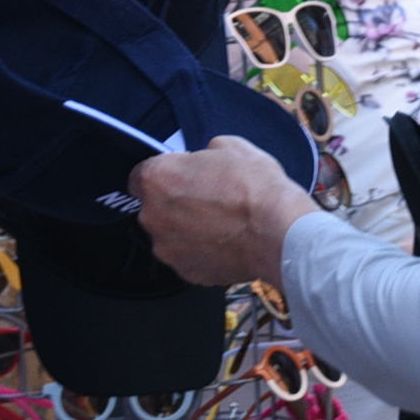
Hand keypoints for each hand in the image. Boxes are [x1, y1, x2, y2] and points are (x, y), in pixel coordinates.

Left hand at [129, 136, 319, 287]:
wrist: (278, 232)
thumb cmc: (255, 186)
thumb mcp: (232, 146)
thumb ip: (206, 152)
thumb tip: (205, 160)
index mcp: (158, 180)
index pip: (140, 175)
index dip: (164, 172)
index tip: (183, 174)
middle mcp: (153, 217)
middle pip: (154, 206)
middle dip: (175, 201)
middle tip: (208, 196)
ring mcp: (168, 249)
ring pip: (170, 234)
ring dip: (187, 228)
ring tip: (221, 222)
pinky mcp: (187, 272)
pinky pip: (188, 256)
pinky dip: (202, 250)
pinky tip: (227, 240)